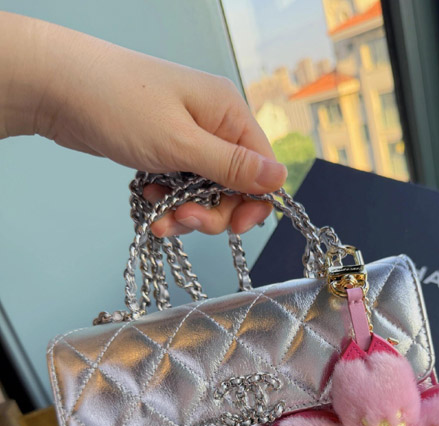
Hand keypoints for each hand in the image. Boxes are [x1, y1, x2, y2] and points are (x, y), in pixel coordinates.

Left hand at [0, 13, 286, 236]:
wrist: (58, 87)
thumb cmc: (119, 105)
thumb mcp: (182, 143)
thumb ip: (232, 166)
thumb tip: (281, 178)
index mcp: (228, 113)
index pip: (263, 168)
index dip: (253, 203)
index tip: (233, 228)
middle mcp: (214, 124)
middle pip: (234, 187)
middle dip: (211, 212)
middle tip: (182, 219)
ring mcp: (189, 137)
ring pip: (205, 192)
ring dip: (185, 212)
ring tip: (157, 215)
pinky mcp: (166, 149)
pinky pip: (180, 187)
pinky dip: (167, 201)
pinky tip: (147, 199)